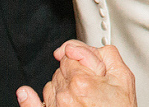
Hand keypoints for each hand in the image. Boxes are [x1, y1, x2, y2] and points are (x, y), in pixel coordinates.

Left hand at [16, 41, 136, 106]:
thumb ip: (106, 54)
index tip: (91, 68)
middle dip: (74, 72)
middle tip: (91, 85)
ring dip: (63, 86)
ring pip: (52, 84)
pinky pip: (33, 105)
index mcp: (82, 81)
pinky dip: (29, 100)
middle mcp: (65, 95)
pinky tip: (25, 94)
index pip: (70, 54)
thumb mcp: (123, 77)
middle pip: (61, 69)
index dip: (83, 58)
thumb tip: (83, 47)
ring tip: (82, 97)